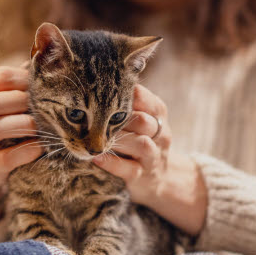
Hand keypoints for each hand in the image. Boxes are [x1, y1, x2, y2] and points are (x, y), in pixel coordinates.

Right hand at [0, 66, 43, 232]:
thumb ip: (16, 83)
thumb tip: (47, 61)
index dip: (26, 79)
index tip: (43, 85)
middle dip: (24, 101)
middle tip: (45, 106)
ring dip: (23, 124)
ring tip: (42, 125)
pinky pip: (7, 158)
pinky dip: (27, 150)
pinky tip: (41, 146)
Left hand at [93, 84, 207, 235]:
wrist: (161, 178)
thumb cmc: (141, 139)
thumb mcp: (142, 117)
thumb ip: (126, 100)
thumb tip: (96, 77)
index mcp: (158, 113)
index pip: (143, 98)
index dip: (121, 95)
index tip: (100, 93)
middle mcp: (160, 133)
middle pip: (142, 120)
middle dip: (118, 119)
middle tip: (94, 118)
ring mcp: (153, 156)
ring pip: (140, 144)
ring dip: (117, 140)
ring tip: (96, 138)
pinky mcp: (142, 177)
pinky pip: (128, 169)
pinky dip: (111, 163)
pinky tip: (96, 157)